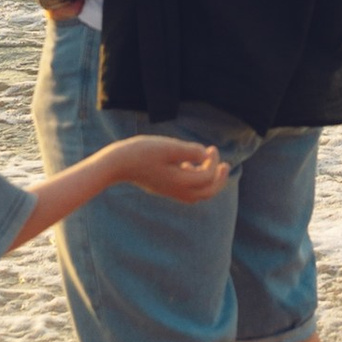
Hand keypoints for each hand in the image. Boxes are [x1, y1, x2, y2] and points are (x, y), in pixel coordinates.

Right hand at [109, 133, 228, 207]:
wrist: (116, 164)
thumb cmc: (141, 152)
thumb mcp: (167, 147)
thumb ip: (189, 151)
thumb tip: (206, 154)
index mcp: (180, 181)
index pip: (207, 176)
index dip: (214, 161)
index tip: (210, 147)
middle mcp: (176, 190)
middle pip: (206, 193)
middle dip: (219, 180)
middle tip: (225, 165)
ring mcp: (168, 191)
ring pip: (196, 195)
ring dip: (207, 182)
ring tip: (210, 166)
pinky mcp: (162, 187)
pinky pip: (185, 191)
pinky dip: (193, 181)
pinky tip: (187, 165)